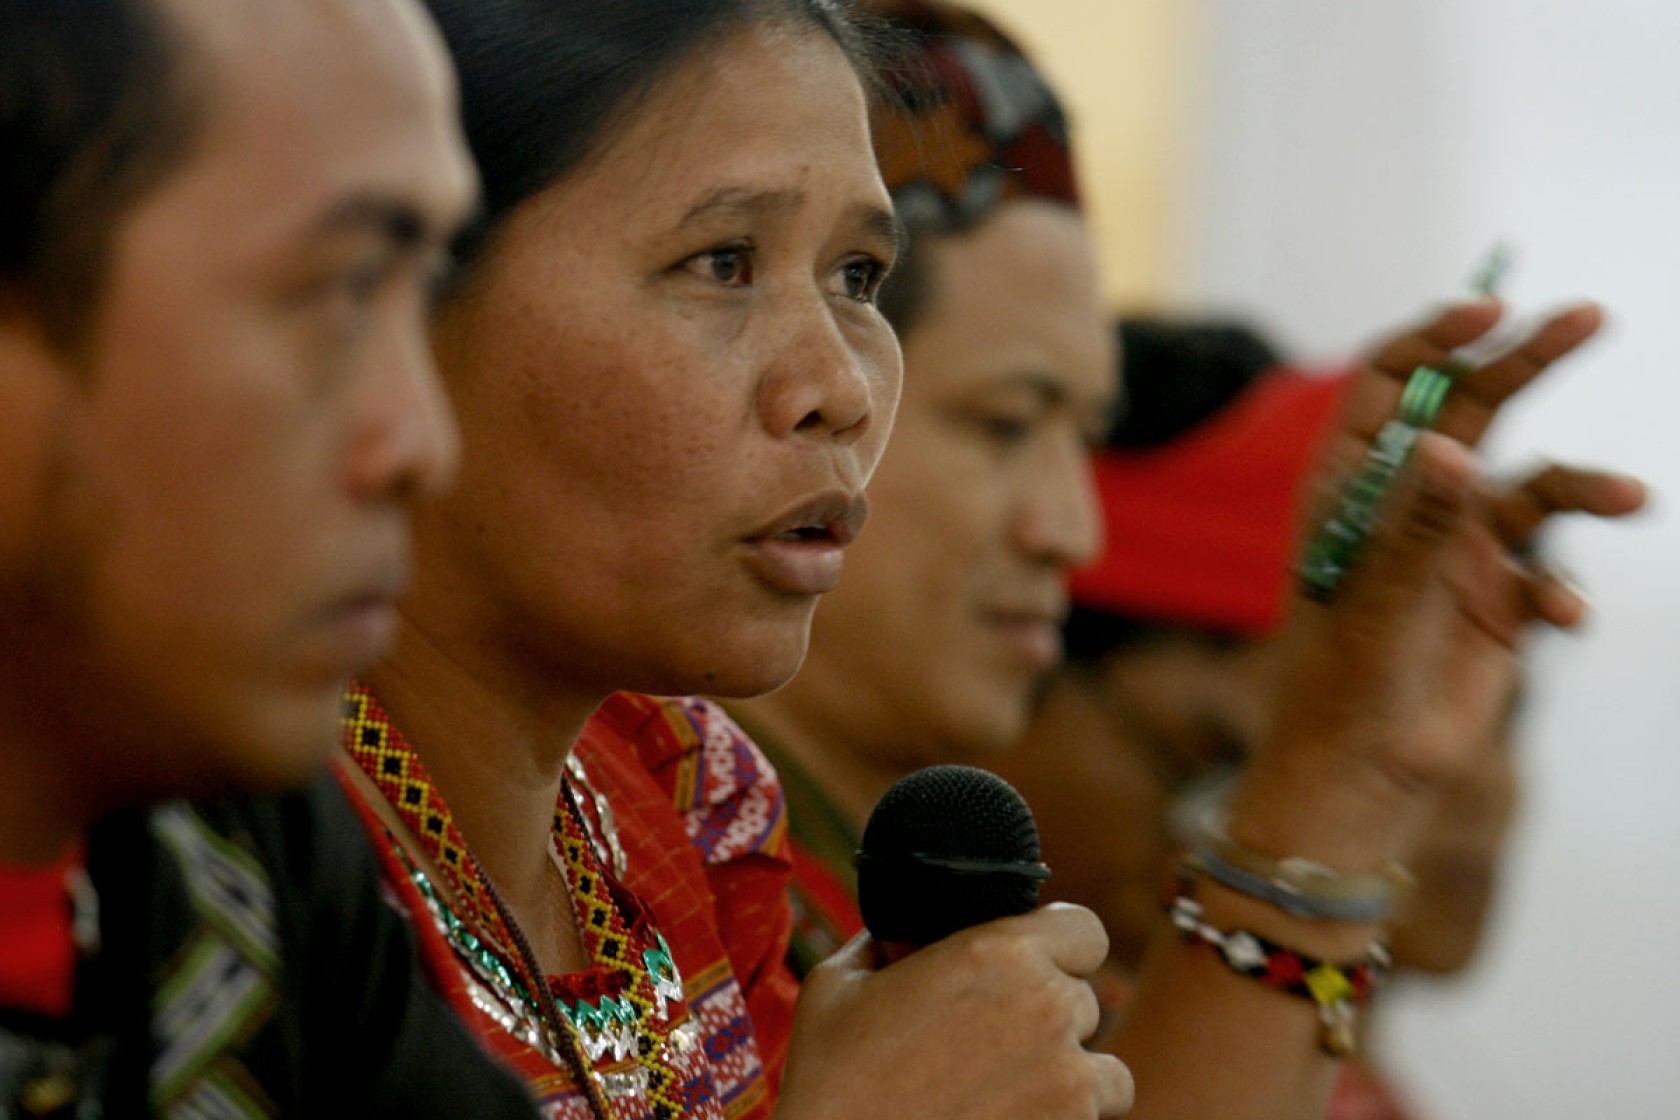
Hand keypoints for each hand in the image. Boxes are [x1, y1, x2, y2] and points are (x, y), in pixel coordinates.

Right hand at [774, 903, 1133, 1119]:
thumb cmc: (832, 1079)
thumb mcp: (838, 985)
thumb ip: (884, 945)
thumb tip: (901, 940)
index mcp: (999, 953)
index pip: (1085, 930)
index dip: (1062, 947)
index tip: (1033, 968)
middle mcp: (1046, 1007)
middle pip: (1085, 1000)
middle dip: (1047, 1017)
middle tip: (993, 1042)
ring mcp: (1068, 1080)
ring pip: (1104, 1070)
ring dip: (1070, 1076)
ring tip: (1010, 1091)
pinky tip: (1010, 1118)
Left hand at [1235, 300, 1645, 857]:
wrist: (1364, 775)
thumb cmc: (1339, 683)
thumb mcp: (1374, 599)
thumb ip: (1417, 525)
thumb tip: (1449, 445)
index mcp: (1352, 486)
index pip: (1389, 383)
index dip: (1436, 338)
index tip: (1494, 310)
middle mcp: (1407, 504)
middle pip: (1471, 408)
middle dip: (1527, 359)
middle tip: (1590, 316)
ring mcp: (1458, 548)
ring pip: (1535, 488)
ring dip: (1583, 487)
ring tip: (1627, 499)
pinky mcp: (1501, 601)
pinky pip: (1553, 573)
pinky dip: (1566, 591)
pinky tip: (1564, 621)